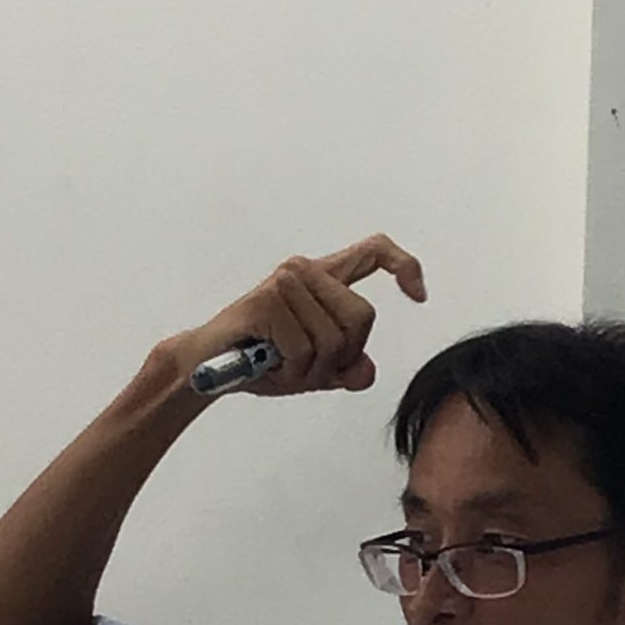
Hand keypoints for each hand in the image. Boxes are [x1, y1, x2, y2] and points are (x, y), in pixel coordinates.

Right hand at [157, 235, 428, 397]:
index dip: (404, 266)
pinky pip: (304, 350)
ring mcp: (285, 282)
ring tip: (281, 363)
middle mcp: (304, 271)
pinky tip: (267, 363)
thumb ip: (346, 368)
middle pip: (363, 318)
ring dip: (310, 369)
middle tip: (307, 366)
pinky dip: (291, 372)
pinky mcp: (267, 301)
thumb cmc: (261, 361)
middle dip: (342, 356)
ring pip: (334, 341)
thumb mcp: (315, 370)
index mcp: (322, 278)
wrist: (206, 370)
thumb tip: (365, 372)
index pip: (373, 252)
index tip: (418, 295)